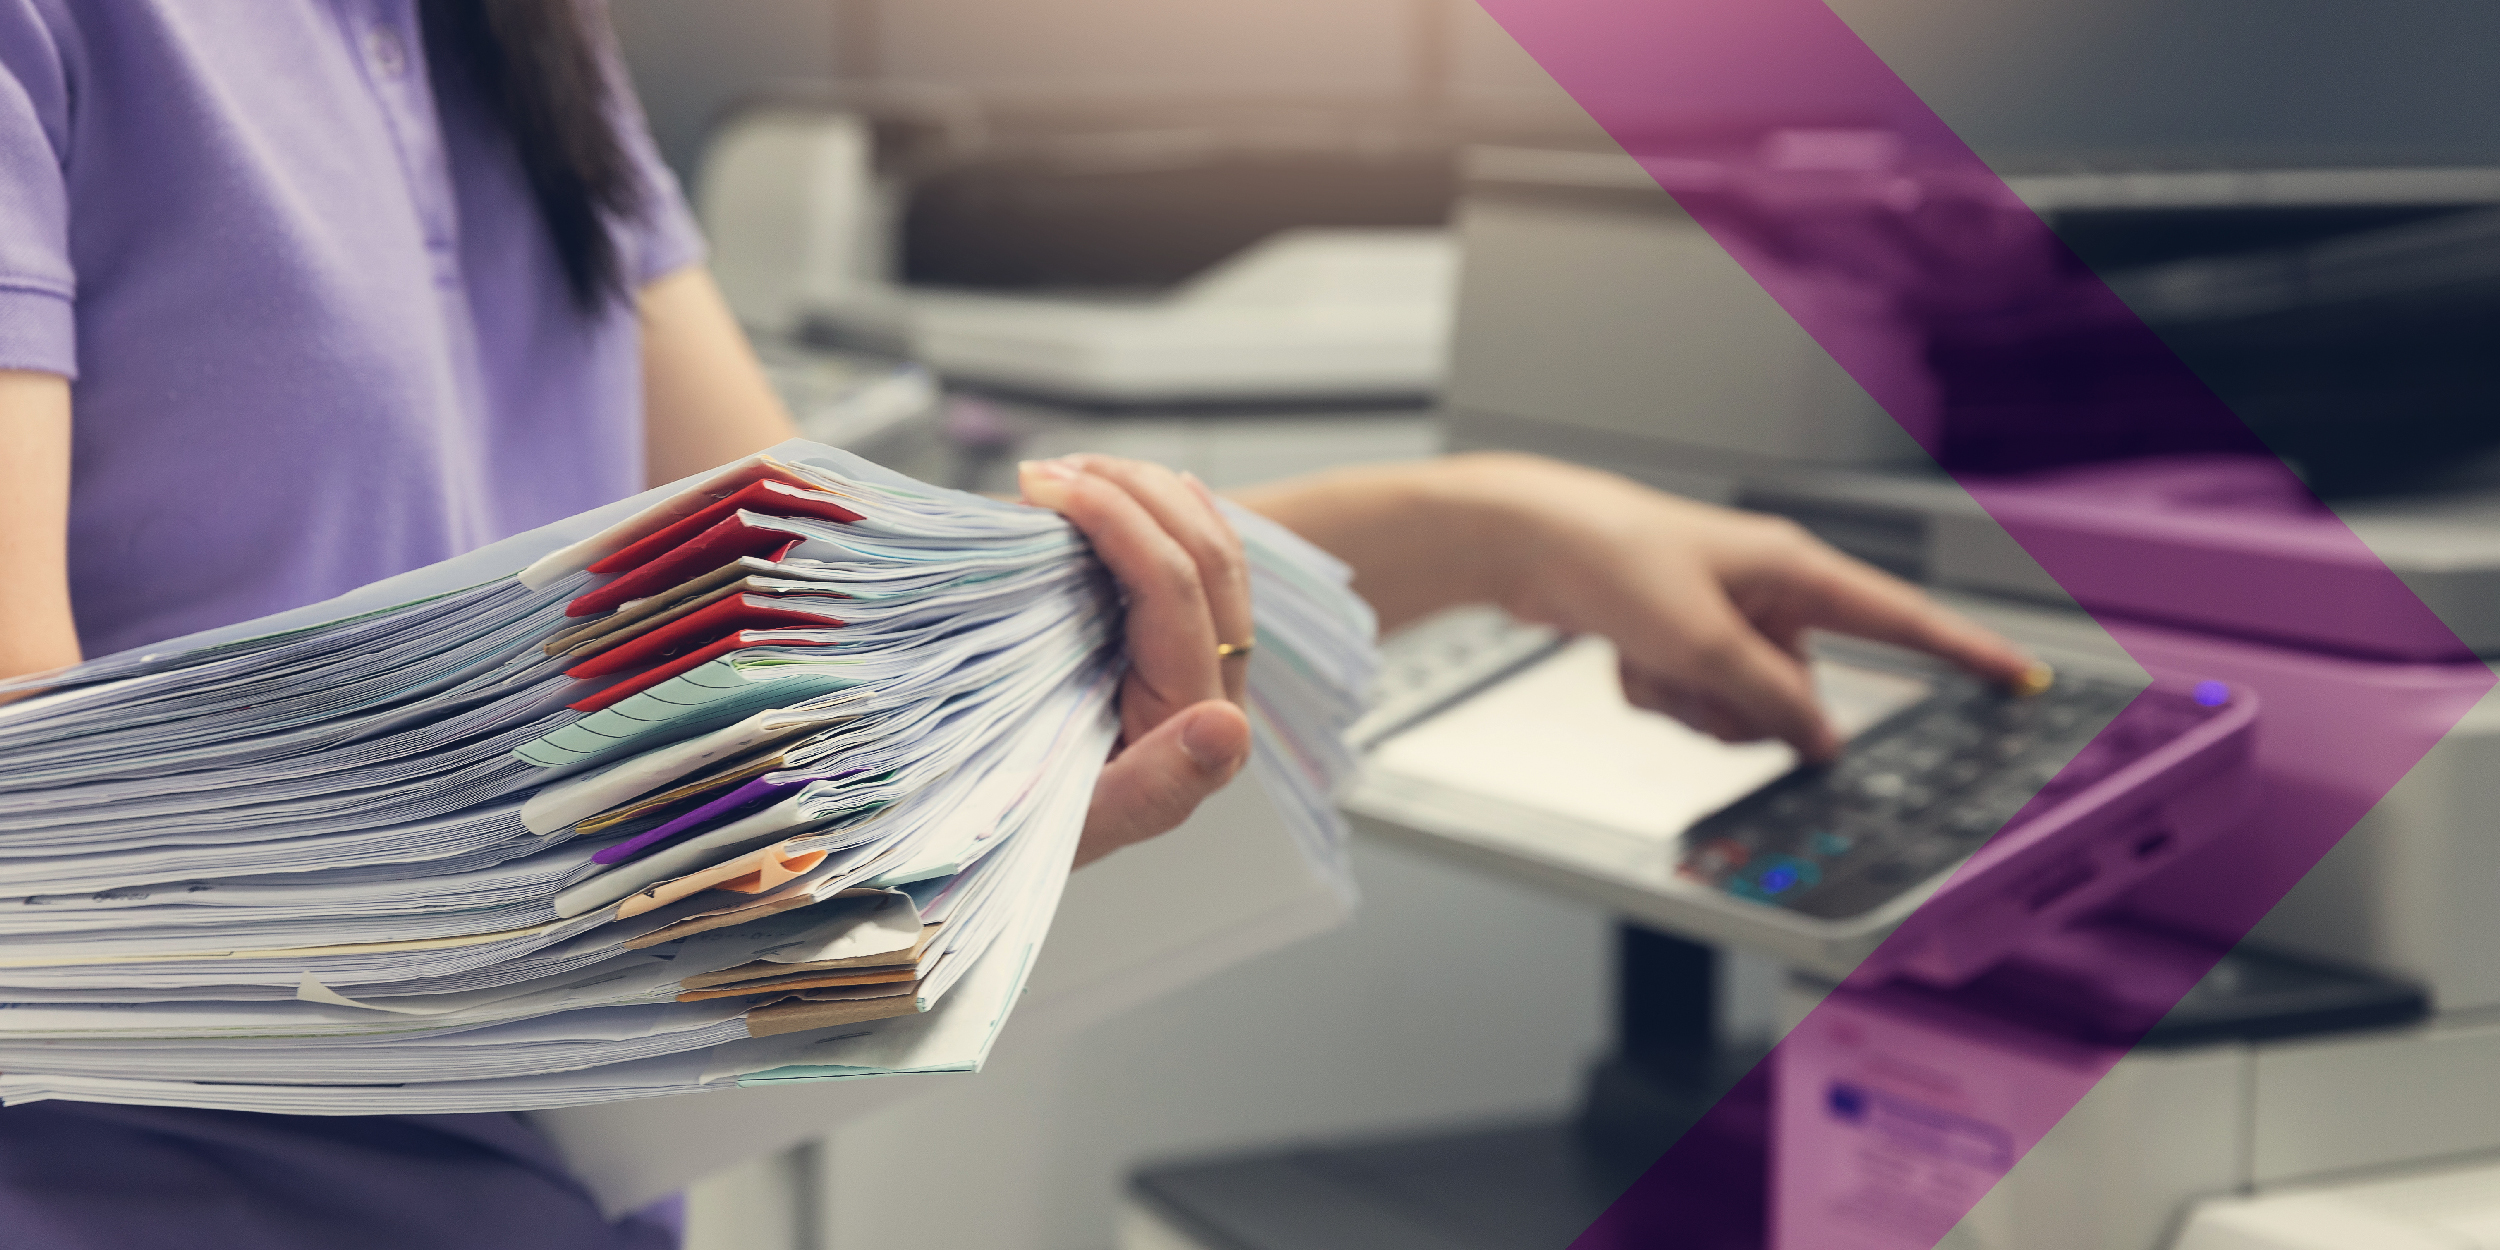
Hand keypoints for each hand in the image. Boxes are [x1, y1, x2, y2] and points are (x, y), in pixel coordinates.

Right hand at [1017, 455, 1254, 866]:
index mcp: (1201, 732)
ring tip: (1065, 472)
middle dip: (1128, 490)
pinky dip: (1156, 512)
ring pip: (1208, 545)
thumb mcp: (1072, 828)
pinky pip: (1192, 561)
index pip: (1177, 592)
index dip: (1117, 520)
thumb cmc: (1020, 841)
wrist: (997, 852)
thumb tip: (1224, 726)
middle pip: (1205, 554)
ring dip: (1141, 490)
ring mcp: (1204, 668)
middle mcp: (1219, 696)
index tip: (1042, 486)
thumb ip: (1153, 789)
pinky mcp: (1180, 652)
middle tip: (1044, 470)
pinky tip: (1118, 485)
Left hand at [1477, 456, 2035, 761]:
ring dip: (1688, 701)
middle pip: (1799, 694)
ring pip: (1738, 709)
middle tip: (1687, 670)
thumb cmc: (1611, 557)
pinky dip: (1654, 691)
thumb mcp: (1701, 642)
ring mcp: (1724, 620)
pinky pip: (1689, 701)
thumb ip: (1771, 699)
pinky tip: (1621, 653)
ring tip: (1645, 653)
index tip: (2017, 679)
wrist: (1524, 541)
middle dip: (1741, 705)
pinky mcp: (1682, 639)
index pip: (1901, 620)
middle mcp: (1767, 594)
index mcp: (1794, 570)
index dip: (1964, 652)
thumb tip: (1822, 742)